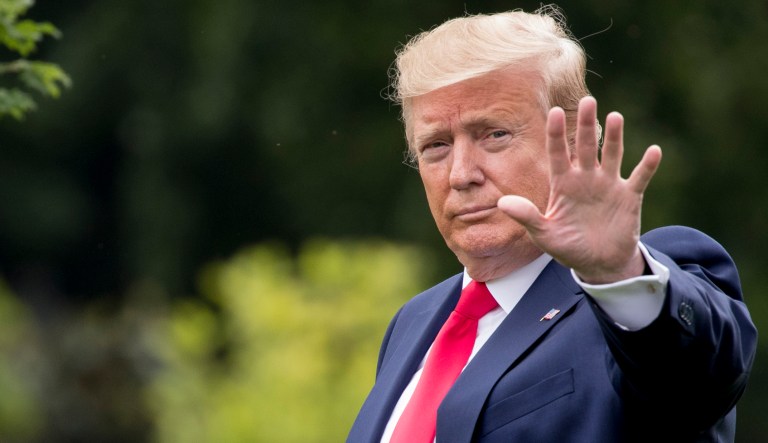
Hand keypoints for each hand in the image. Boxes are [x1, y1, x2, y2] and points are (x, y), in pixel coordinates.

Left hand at [497, 96, 661, 283]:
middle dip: (586, 125)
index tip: (554, 112)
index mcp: (563, 184)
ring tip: (615, 116)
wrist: (599, 264)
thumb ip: (527, 216)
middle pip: (585, 146)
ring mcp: (609, 185)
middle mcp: (586, 178)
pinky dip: (647, 166)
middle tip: (588, 100)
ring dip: (615, 137)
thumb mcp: (544, 234)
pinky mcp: (629, 197)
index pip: (557, 153)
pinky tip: (654, 151)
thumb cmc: (568, 247)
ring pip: (612, 154)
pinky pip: (640, 177)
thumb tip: (502, 202)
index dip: (556, 134)